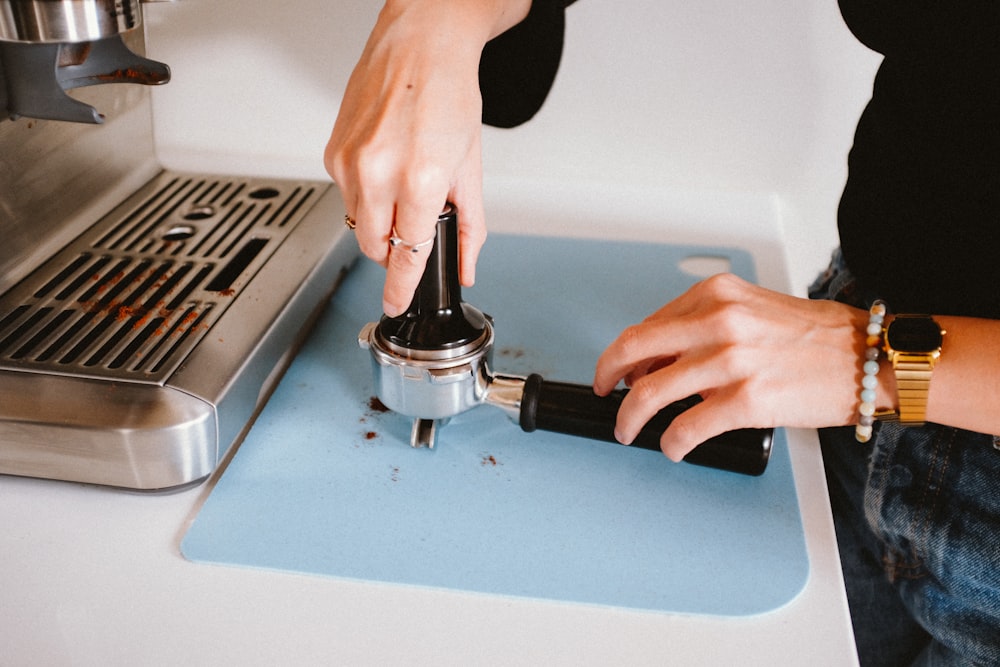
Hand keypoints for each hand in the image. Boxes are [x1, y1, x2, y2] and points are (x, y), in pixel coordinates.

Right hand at [325, 1, 527, 315]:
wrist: (420, 45)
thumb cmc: (449, 94)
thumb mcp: (471, 167)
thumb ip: (469, 226)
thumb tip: (465, 265)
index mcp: (420, 180)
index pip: (407, 254)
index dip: (401, 287)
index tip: (395, 303)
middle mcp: (379, 173)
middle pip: (375, 246)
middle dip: (392, 251)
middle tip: (410, 233)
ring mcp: (350, 162)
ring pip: (357, 221)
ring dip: (378, 219)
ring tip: (402, 183)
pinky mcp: (332, 152)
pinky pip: (346, 193)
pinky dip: (364, 192)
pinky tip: (385, 165)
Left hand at [592, 273, 869, 460]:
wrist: (870, 358)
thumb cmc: (817, 337)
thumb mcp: (752, 310)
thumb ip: (705, 327)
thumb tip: (661, 361)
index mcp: (716, 295)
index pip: (648, 324)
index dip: (624, 353)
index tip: (618, 369)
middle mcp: (719, 322)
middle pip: (633, 350)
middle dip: (606, 376)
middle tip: (603, 394)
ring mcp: (731, 361)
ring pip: (649, 392)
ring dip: (629, 417)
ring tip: (629, 430)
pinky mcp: (747, 400)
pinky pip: (686, 427)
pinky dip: (670, 442)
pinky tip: (673, 447)